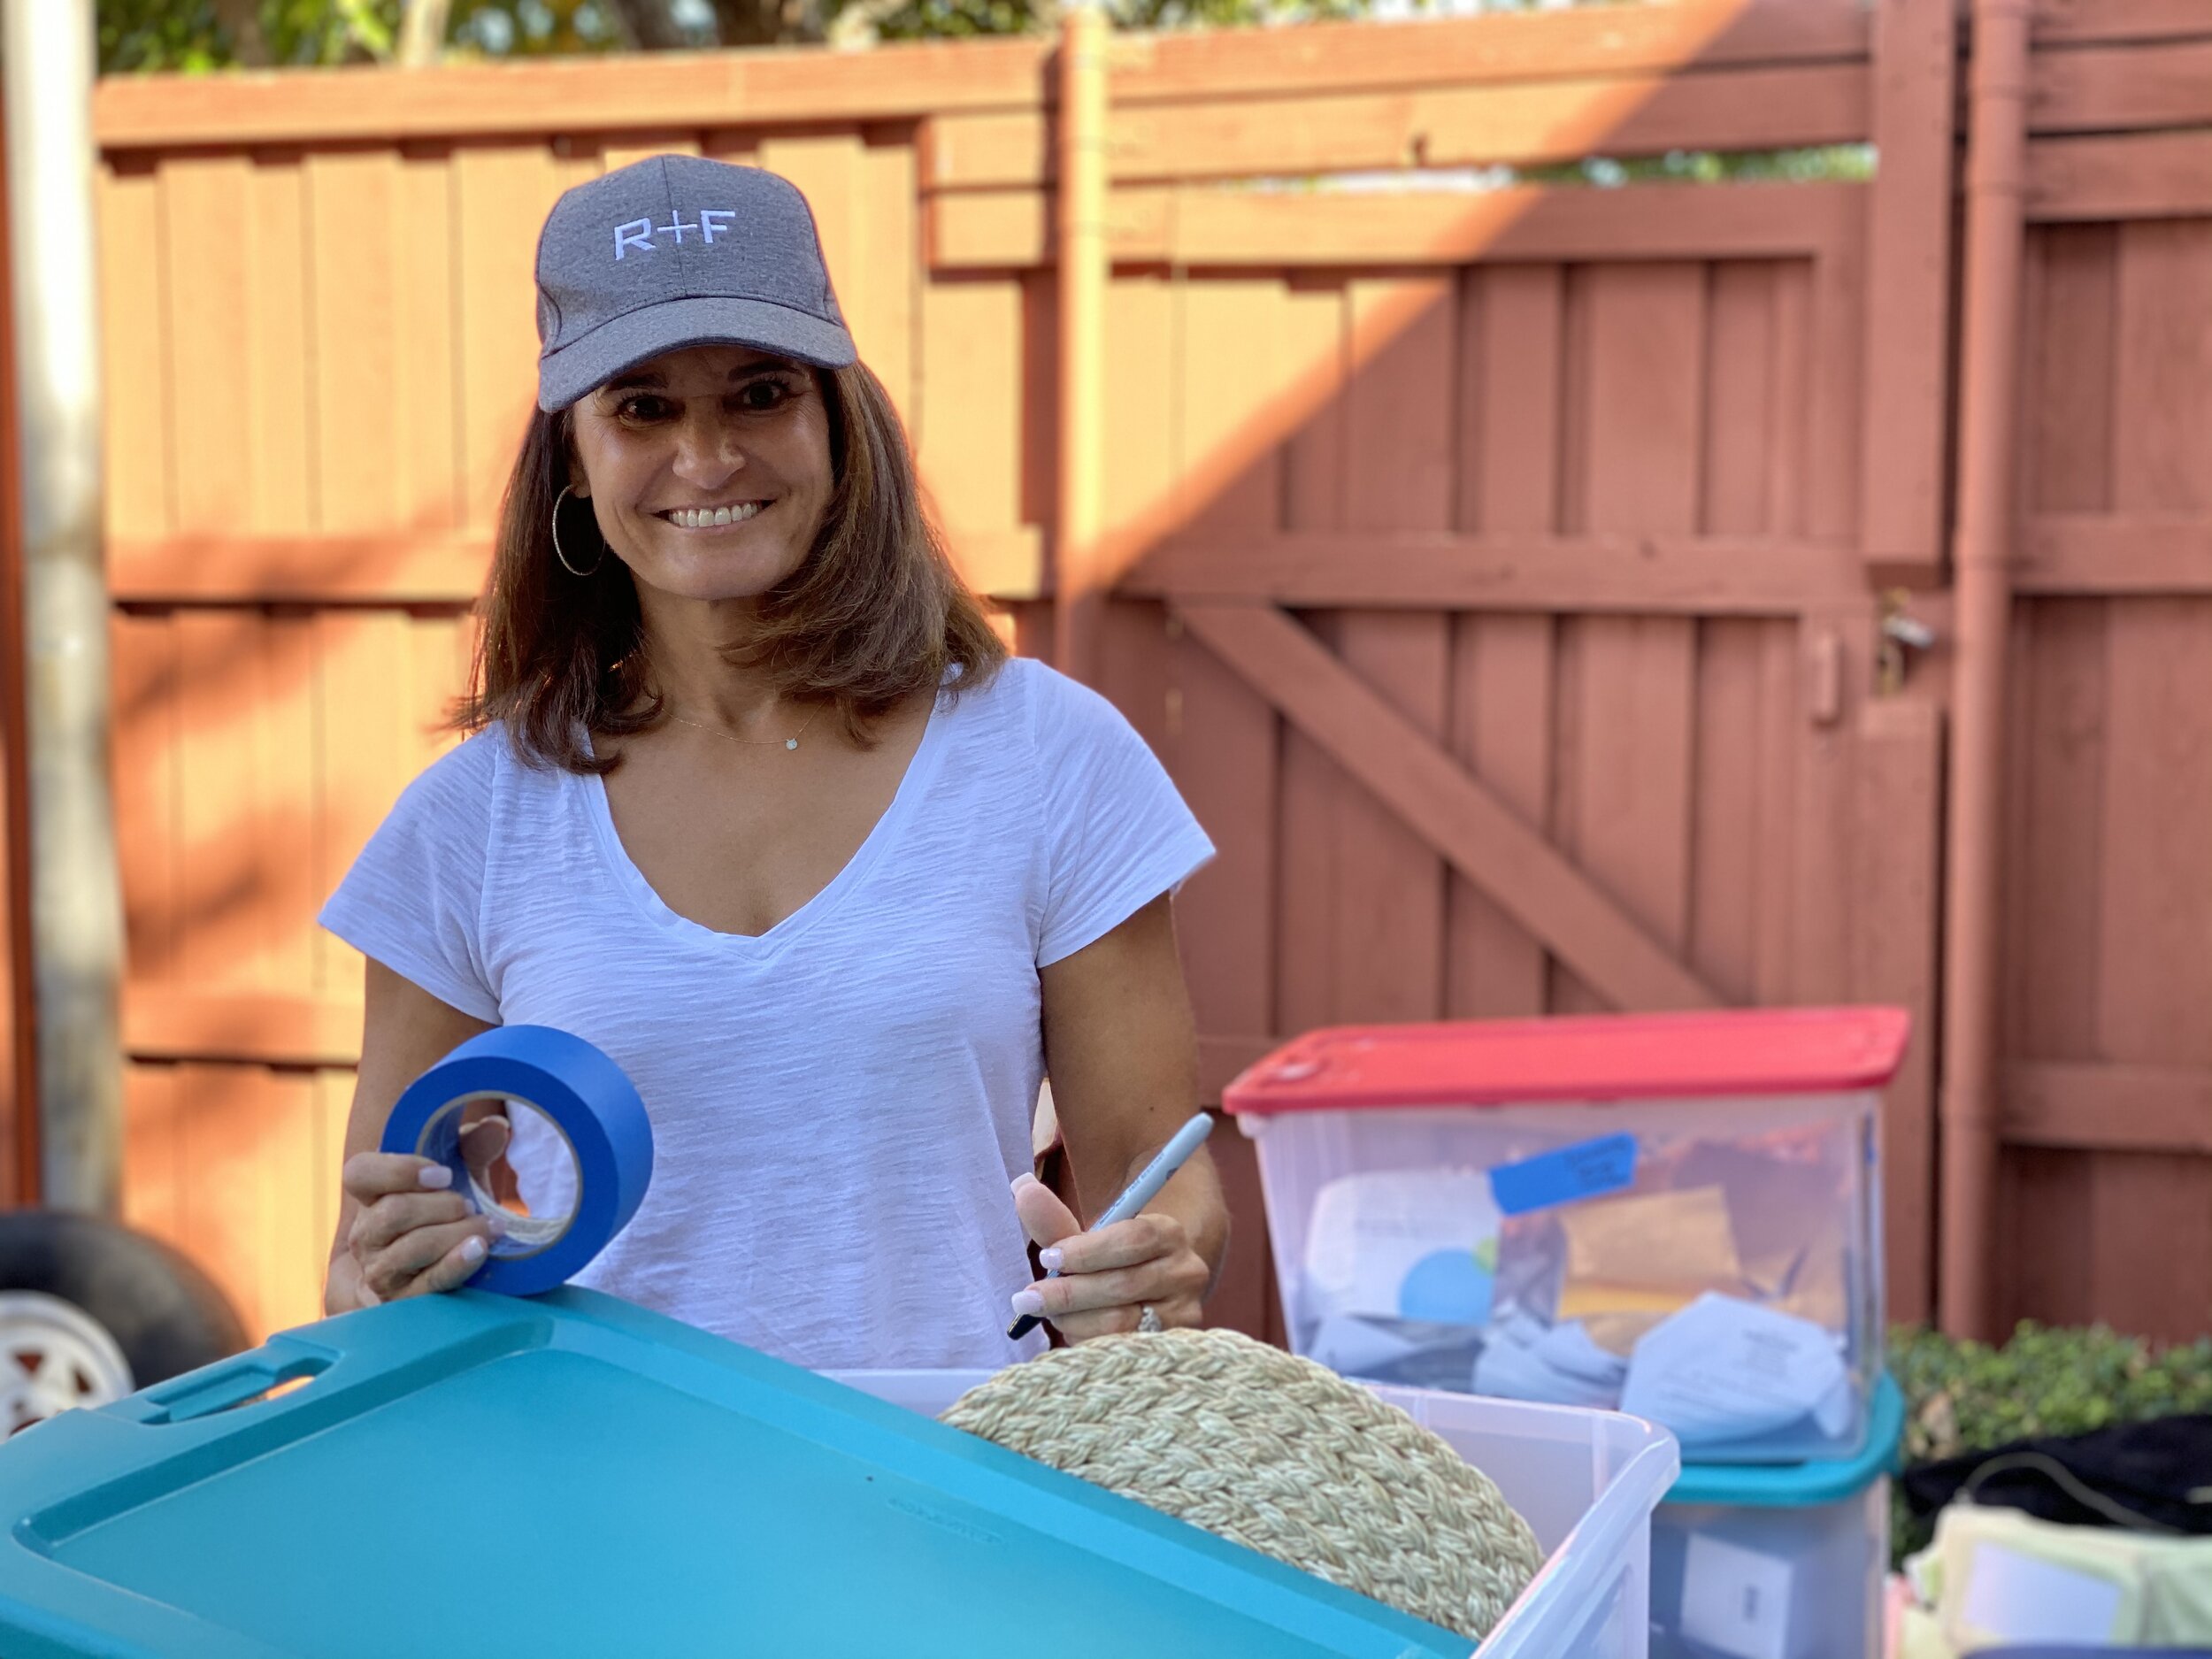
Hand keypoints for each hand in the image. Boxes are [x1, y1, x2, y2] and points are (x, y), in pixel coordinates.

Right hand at [334, 1148, 505, 1310]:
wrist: (446, 1276)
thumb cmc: (447, 1217)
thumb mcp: (460, 1180)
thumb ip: (472, 1149)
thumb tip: (496, 1127)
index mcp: (372, 1197)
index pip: (359, 1174)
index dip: (398, 1170)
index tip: (443, 1173)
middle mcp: (366, 1235)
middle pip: (392, 1212)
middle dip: (442, 1205)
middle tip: (471, 1205)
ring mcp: (379, 1272)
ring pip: (410, 1247)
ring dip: (455, 1233)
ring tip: (488, 1228)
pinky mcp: (401, 1303)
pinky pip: (427, 1284)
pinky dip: (456, 1263)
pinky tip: (479, 1250)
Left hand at [1008, 1172, 1208, 1341]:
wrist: (1154, 1293)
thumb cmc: (1115, 1261)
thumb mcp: (1091, 1238)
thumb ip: (1056, 1221)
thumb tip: (1021, 1187)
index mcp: (1167, 1233)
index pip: (1132, 1238)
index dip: (1087, 1251)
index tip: (1047, 1258)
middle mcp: (1185, 1271)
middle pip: (1122, 1285)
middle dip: (1068, 1293)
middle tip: (1028, 1298)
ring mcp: (1183, 1313)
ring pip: (1121, 1323)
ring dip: (1074, 1319)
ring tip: (1048, 1314)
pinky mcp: (1171, 1345)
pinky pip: (1121, 1348)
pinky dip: (1088, 1341)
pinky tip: (1071, 1331)